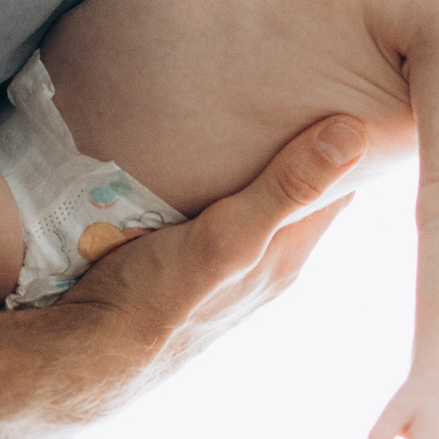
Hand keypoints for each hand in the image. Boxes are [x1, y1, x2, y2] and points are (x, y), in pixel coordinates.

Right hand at [55, 113, 366, 413]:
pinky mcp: (187, 264)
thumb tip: (356, 132)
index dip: (350, 136)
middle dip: (304, 139)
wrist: (82, 358)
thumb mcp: (227, 237)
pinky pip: (216, 208)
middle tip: (300, 80)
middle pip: (302, 186)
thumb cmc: (155, 301)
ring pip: (258, 197)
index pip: (342, 183)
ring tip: (252, 100)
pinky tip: (197, 153)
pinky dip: (217, 178)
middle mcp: (267, 260)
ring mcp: (227, 264)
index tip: (349, 86)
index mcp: (288, 251)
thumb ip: (285, 189)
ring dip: (257, 157)